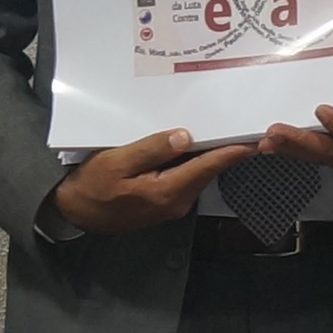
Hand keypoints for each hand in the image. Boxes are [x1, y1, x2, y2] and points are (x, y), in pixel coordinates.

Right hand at [45, 130, 252, 236]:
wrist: (75, 211)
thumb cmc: (92, 184)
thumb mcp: (117, 162)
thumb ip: (152, 150)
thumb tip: (185, 136)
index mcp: (167, 191)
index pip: (208, 166)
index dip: (233, 151)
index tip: (256, 137)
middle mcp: (177, 201)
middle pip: (208, 170)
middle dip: (225, 148)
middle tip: (242, 121)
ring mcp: (172, 204)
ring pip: (198, 173)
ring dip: (209, 153)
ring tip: (222, 126)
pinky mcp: (165, 201)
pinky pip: (186, 177)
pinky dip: (193, 161)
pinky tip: (193, 143)